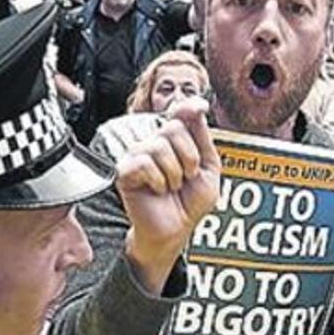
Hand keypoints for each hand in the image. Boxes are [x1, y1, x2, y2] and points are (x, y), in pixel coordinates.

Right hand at [118, 98, 219, 292]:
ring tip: (171, 186)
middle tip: (187, 176)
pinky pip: (144, 163)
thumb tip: (197, 105)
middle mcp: (154, 142)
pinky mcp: (124, 170)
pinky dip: (158, 180)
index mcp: (175, 140)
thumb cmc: (190, 202)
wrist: (176, 230)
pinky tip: (157, 189)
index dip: (189, 106)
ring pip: (159, 146)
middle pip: (173, 127)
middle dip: (189, 156)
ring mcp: (137, 155)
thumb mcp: (209, 168)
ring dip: (174, 173)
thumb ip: (202, 137)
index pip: (180, 113)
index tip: (202, 107)